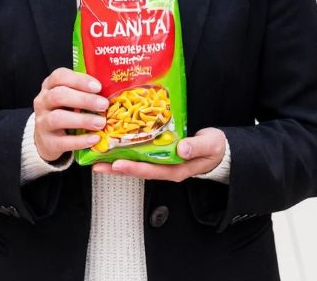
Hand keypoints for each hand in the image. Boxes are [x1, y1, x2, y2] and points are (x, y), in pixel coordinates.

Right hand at [32, 68, 108, 162]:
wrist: (47, 139)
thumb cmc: (65, 112)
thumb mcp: (70, 98)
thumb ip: (85, 92)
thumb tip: (112, 91)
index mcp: (50, 86)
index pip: (59, 76)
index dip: (79, 80)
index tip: (98, 87)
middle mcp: (42, 102)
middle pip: (59, 96)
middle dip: (84, 100)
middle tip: (103, 105)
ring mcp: (42, 123)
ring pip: (58, 118)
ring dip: (82, 120)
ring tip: (101, 123)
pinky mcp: (47, 142)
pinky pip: (62, 141)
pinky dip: (80, 140)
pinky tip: (94, 139)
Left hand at [93, 128, 227, 181]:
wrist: (220, 149)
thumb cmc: (215, 148)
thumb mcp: (210, 145)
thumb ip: (195, 147)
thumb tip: (180, 149)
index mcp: (177, 169)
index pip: (151, 170)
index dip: (133, 168)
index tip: (117, 164)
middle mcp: (166, 168)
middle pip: (138, 170)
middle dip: (117, 167)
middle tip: (97, 164)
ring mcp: (162, 162)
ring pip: (137, 163)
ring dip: (118, 161)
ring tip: (99, 158)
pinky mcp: (161, 154)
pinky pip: (141, 155)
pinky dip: (128, 151)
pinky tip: (117, 147)